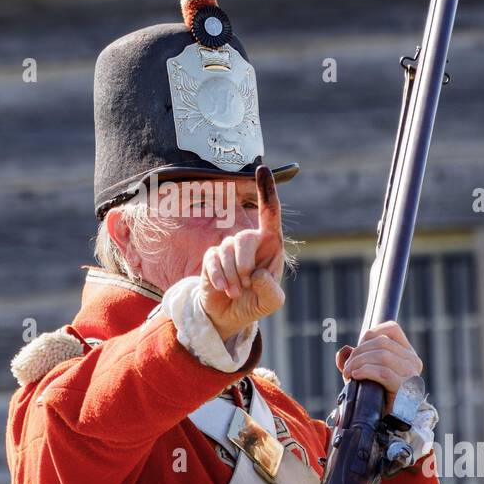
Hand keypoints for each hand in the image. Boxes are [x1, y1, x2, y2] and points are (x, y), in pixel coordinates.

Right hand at [200, 166, 284, 338]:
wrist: (229, 314)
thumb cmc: (255, 301)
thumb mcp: (271, 302)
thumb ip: (271, 290)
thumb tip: (258, 273)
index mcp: (270, 244)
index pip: (270, 213)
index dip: (266, 191)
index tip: (261, 169)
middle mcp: (250, 241)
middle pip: (244, 238)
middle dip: (244, 264)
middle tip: (247, 285)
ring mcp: (228, 248)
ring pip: (226, 250)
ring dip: (232, 276)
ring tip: (236, 291)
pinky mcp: (211, 257)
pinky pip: (212, 260)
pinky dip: (219, 277)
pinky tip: (222, 289)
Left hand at [336, 320, 422, 413]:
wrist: (387, 424)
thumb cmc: (377, 398)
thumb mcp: (364, 375)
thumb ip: (355, 361)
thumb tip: (344, 352)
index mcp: (406, 354)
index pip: (392, 329)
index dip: (370, 334)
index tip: (357, 349)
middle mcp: (412, 361)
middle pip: (382, 342)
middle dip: (358, 352)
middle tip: (347, 367)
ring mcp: (411, 374)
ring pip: (382, 355)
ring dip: (359, 362)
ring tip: (349, 373)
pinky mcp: (405, 388)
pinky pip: (383, 372)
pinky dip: (365, 371)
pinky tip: (355, 377)